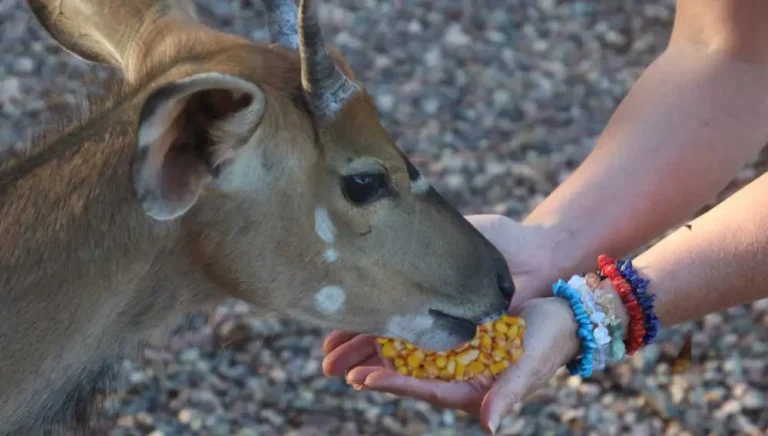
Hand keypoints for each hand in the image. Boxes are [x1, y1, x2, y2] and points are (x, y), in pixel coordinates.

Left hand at [321, 215, 565, 429]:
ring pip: (408, 351)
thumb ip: (510, 392)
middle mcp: (459, 372)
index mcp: (474, 387)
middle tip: (334, 365)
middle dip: (373, 369)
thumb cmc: (552, 340)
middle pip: (409, 372)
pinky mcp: (456, 330)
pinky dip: (396, 327)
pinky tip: (374, 319)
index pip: (426, 388)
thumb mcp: (531, 365)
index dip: (395, 383)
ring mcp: (455, 351)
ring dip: (377, 349)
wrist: (566, 310)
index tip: (364, 378)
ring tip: (338, 347)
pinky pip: (419, 330)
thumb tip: (489, 426)